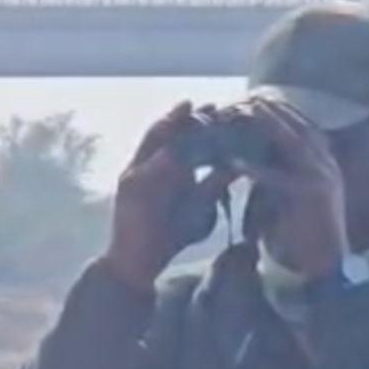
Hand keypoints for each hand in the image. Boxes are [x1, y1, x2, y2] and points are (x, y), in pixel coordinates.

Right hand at [104, 102, 235, 291]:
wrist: (137, 265)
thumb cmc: (170, 235)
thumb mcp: (200, 207)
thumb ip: (214, 185)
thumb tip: (239, 165)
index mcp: (162, 169)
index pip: (180, 138)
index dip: (200, 123)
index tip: (222, 109)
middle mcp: (145, 166)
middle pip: (165, 132)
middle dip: (187, 117)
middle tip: (211, 103)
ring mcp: (134, 175)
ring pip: (154, 143)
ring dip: (173, 126)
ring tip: (192, 110)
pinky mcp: (129, 189)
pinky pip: (147, 167)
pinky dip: (164, 155)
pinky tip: (180, 144)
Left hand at [239, 99, 349, 278]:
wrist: (326, 268)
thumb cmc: (302, 235)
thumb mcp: (287, 194)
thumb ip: (275, 170)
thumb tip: (246, 152)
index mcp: (323, 159)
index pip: (295, 121)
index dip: (268, 110)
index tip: (240, 103)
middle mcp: (325, 162)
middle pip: (290, 123)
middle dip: (258, 113)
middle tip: (226, 107)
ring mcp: (321, 176)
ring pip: (285, 140)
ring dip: (254, 130)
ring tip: (225, 124)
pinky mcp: (310, 194)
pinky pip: (276, 173)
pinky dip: (253, 166)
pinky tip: (230, 162)